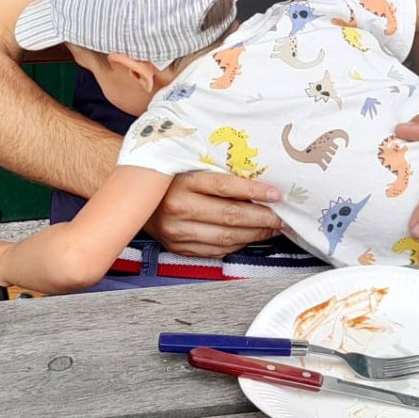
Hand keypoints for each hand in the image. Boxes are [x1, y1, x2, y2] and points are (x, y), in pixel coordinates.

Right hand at [147, 173, 283, 257]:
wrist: (137, 201)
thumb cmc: (169, 180)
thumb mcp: (190, 167)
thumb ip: (218, 173)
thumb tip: (259, 184)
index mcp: (182, 182)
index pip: (225, 187)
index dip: (254, 192)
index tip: (276, 194)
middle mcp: (178, 208)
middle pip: (230, 216)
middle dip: (262, 218)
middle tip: (281, 217)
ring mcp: (177, 232)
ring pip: (226, 237)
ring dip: (254, 234)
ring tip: (271, 228)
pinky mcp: (179, 248)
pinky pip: (216, 250)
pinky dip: (238, 244)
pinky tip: (250, 237)